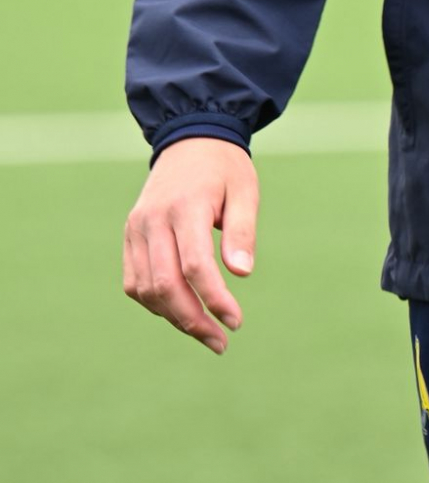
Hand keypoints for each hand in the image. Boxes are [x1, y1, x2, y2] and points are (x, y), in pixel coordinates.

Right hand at [123, 138, 258, 354]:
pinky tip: (181, 312)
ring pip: (145, 288)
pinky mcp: (129, 235)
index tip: (236, 322)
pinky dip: (155, 303)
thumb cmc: (225, 169)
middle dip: (193, 321)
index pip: (195, 265)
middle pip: (165, 284)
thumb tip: (242, 274)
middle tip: (221, 342)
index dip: (214, 299)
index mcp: (186, 206)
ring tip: (206, 332)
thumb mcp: (245, 191)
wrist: (190, 140)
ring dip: (173, 318)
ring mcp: (136, 228)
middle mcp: (154, 219)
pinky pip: (134, 281)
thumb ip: (242, 232)